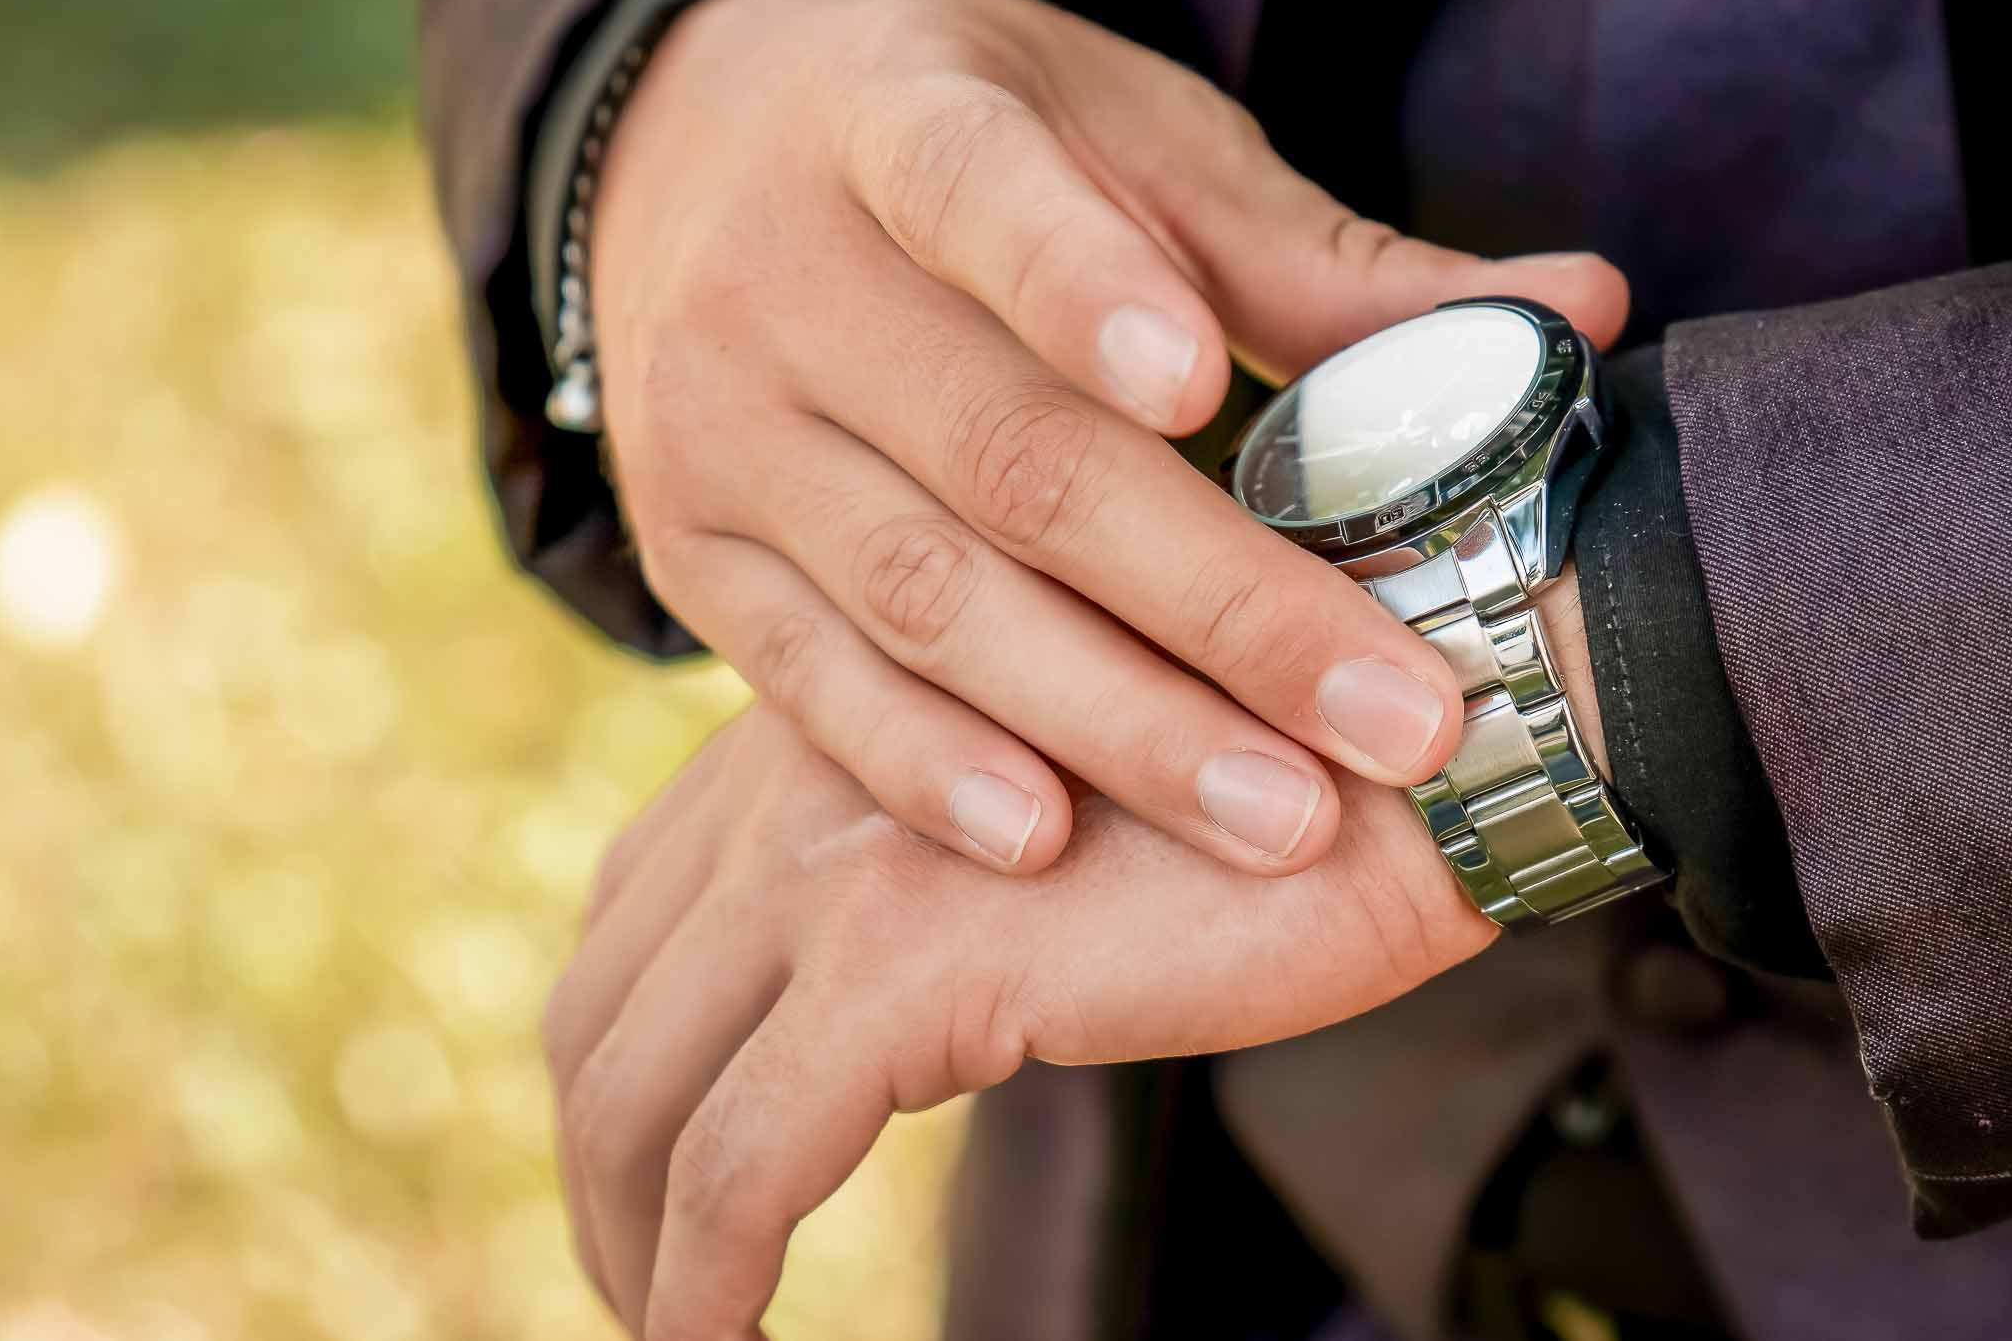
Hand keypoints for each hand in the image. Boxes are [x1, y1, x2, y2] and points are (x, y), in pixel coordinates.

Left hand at [542, 701, 1489, 1339]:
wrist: (1411, 764)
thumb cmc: (1276, 799)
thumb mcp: (1052, 812)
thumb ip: (936, 874)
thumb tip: (891, 1020)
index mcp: (822, 731)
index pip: (639, 906)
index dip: (623, 1049)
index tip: (651, 1159)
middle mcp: (795, 780)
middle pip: (605, 1004)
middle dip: (600, 1162)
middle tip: (639, 1275)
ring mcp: (836, 866)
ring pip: (640, 1094)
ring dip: (629, 1242)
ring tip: (669, 1329)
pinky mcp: (904, 964)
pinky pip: (741, 1170)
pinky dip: (698, 1287)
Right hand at [590, 0, 1627, 874]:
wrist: (695, 139)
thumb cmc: (972, 141)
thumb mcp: (1129, 144)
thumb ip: (1326, 257)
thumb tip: (1588, 309)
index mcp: (895, 117)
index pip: (976, 192)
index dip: (1078, 284)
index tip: (1203, 383)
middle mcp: (777, 273)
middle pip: (1000, 453)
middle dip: (1211, 601)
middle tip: (1392, 716)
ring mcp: (716, 427)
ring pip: (921, 593)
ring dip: (1105, 719)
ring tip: (1276, 815)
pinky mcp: (692, 554)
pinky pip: (810, 679)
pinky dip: (929, 765)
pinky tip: (1049, 838)